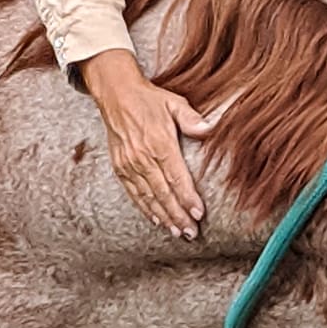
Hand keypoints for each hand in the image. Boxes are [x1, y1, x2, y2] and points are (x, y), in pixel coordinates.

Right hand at [81, 49, 213, 236]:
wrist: (116, 94)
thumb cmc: (149, 99)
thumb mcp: (174, 102)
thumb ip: (192, 118)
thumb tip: (210, 128)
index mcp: (159, 143)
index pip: (177, 177)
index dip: (188, 198)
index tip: (199, 214)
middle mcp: (143, 157)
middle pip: (163, 193)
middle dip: (178, 215)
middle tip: (191, 233)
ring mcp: (129, 164)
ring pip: (148, 197)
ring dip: (164, 217)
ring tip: (177, 232)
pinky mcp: (120, 167)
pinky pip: (133, 193)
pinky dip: (145, 209)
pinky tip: (156, 220)